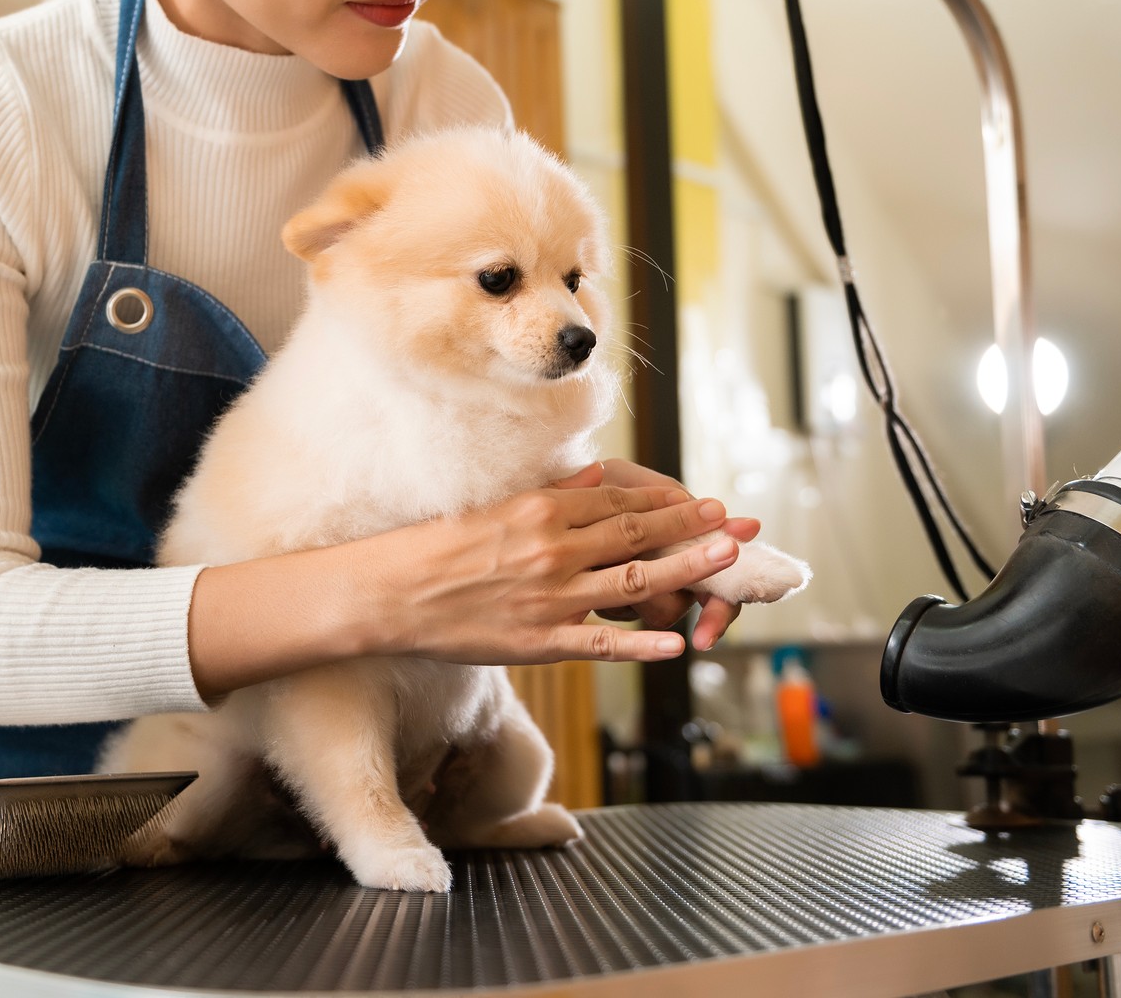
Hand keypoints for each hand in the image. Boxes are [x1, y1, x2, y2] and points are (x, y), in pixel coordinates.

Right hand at [360, 465, 744, 663]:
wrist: (387, 595)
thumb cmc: (432, 548)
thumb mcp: (491, 508)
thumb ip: (547, 496)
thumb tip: (592, 478)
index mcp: (540, 512)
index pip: (618, 502)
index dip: (665, 502)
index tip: (697, 499)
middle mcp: (553, 551)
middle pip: (637, 535)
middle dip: (691, 527)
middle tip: (733, 521)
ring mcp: (551, 598)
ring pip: (634, 582)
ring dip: (685, 569)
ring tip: (725, 559)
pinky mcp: (540, 641)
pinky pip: (602, 642)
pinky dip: (642, 642)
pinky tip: (677, 641)